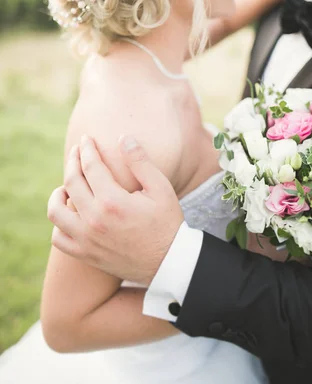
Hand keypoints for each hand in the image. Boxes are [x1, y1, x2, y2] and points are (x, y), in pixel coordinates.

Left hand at [47, 135, 184, 285]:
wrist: (168, 262)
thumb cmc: (167, 222)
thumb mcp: (161, 188)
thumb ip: (140, 162)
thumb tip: (123, 137)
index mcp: (113, 201)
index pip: (90, 166)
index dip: (87, 149)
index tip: (86, 139)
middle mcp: (94, 220)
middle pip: (71, 182)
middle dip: (72, 161)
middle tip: (77, 151)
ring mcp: (87, 240)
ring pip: (55, 211)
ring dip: (58, 193)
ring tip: (68, 184)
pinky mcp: (86, 255)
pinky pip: (58, 238)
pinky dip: (59, 223)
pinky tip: (71, 213)